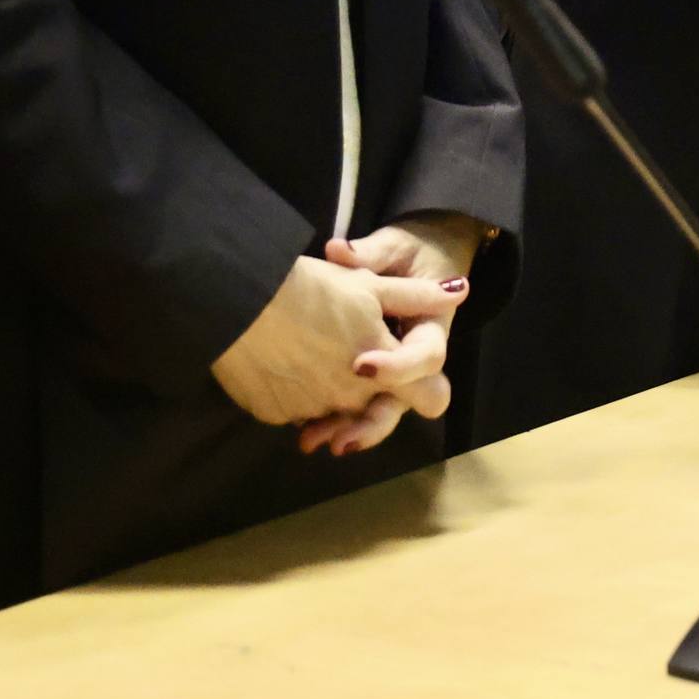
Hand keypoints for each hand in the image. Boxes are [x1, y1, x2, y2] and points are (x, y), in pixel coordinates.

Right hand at [210, 255, 468, 434]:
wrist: (237, 299)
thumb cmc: (311, 289)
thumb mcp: (371, 284)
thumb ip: (418, 296)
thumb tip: (461, 290)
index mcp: (385, 369)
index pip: (431, 398)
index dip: (425, 385)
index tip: (414, 373)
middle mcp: (351, 400)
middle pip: (375, 408)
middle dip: (372, 389)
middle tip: (355, 357)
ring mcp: (310, 411)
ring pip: (333, 412)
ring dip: (332, 394)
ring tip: (316, 356)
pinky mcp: (274, 414)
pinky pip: (297, 411)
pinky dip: (298, 393)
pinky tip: (288, 362)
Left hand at [292, 216, 489, 455]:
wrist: (410, 263)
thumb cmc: (408, 255)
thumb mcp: (395, 248)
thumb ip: (370, 254)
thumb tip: (339, 251)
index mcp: (430, 329)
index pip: (426, 358)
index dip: (399, 368)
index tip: (361, 366)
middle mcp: (413, 361)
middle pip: (403, 401)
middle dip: (373, 422)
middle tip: (342, 438)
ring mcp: (389, 376)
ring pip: (374, 412)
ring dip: (346, 428)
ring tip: (311, 439)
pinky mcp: (364, 380)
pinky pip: (350, 407)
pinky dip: (328, 420)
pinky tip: (301, 428)